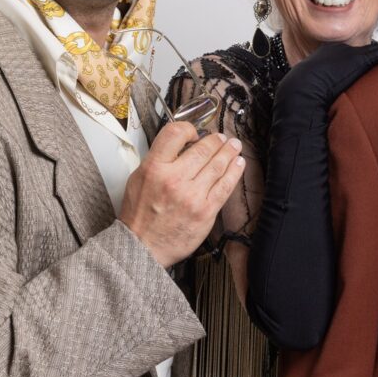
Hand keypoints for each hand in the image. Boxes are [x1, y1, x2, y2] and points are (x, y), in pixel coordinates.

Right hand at [119, 122, 244, 267]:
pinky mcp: (206, 211)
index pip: (175, 134)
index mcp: (154, 168)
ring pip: (217, 165)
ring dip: (229, 152)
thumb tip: (182, 146)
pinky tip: (239, 164)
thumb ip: (159, 160)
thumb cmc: (140, 214)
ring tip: (234, 146)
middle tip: (222, 138)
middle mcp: (174, 179)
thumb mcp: (138, 179)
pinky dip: (234, 172)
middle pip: (203, 149)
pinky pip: (225, 186)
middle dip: (216, 140)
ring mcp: (192, 195)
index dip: (189, 129)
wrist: (142, 247)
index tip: (195, 133)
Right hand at [278, 39, 377, 111]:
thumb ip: (328, 93)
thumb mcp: (316, 92)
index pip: (353, 55)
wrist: (300, 91)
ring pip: (377, 49)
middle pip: (366, 50)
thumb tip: (334, 109)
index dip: (368, 57)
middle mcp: (340, 50)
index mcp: (328, 57)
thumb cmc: (303, 97)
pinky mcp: (359, 59)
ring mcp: (350, 53)